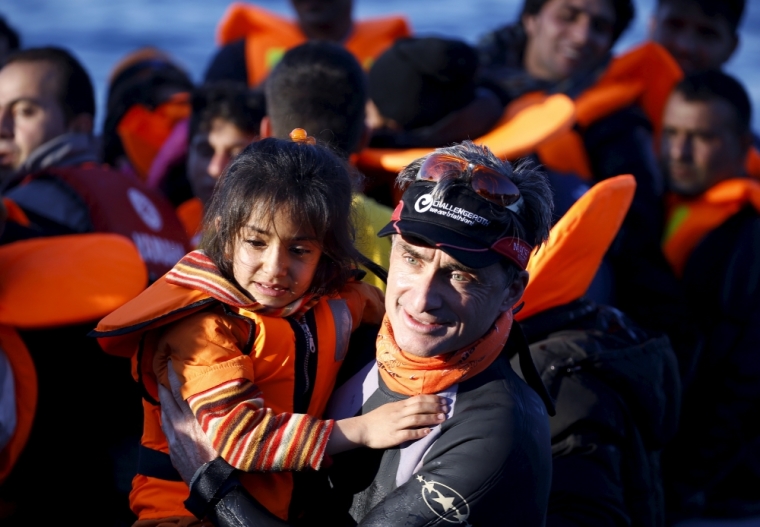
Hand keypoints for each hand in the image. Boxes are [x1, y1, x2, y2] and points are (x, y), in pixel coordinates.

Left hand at [159, 360, 218, 482]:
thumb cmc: (221, 453)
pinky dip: (165, 417)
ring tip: (162, 392)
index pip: (180, 392)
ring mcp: (174, 438)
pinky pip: (166, 428)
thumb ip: (215, 412)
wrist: (209, 480)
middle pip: (168, 401)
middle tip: (160, 374)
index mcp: (192, 418)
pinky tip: (166, 416)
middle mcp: (180, 425)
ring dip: (163, 402)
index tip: (169, 363)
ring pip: (165, 415)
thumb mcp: (221, 427)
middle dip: (164, 387)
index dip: (174, 377)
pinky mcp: (173, 449)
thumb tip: (218, 398)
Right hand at [327, 395, 447, 453]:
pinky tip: (429, 432)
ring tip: (442, 419)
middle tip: (446, 408)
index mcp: (398, 405)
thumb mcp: (389, 408)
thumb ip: (403, 406)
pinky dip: (419, 432)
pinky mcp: (394, 436)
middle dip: (435, 407)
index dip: (432, 399)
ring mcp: (397, 424)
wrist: (361, 429)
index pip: (418, 398)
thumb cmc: (376, 419)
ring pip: (416, 418)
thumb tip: (417, 404)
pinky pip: (409, 433)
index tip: (443, 400)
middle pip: (419, 406)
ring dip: (431, 418)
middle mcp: (399, 413)